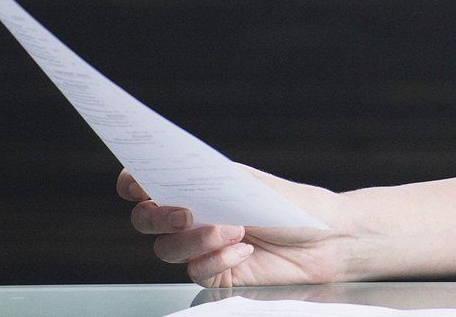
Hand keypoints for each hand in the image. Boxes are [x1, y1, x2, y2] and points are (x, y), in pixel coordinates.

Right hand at [117, 162, 355, 286]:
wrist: (322, 238)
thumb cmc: (287, 204)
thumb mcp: (247, 185)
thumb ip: (209, 184)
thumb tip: (176, 183)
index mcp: (193, 184)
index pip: (145, 182)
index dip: (132, 182)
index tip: (137, 183)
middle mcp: (190, 215)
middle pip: (145, 221)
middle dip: (159, 216)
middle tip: (187, 213)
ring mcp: (199, 246)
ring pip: (167, 249)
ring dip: (197, 239)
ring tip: (235, 229)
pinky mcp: (214, 273)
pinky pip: (196, 271)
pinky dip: (219, 259)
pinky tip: (245, 249)